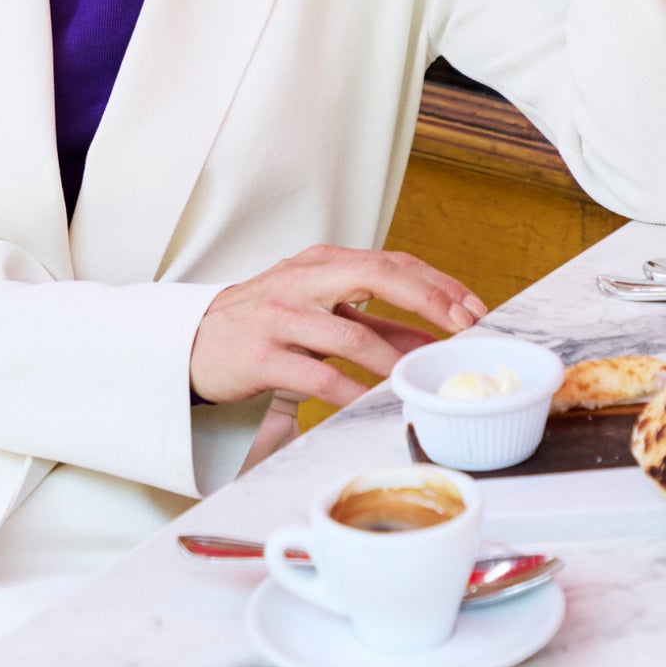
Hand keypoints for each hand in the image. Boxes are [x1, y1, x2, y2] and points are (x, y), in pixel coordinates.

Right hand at [190, 245, 489, 408]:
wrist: (191, 343)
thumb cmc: (263, 324)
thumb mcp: (319, 312)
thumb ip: (374, 324)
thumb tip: (433, 342)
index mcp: (321, 263)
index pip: (390, 262)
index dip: (437, 285)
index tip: (474, 310)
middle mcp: (302, 281)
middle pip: (376, 276)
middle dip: (428, 302)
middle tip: (463, 332)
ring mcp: (279, 317)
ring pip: (349, 335)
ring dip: (393, 361)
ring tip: (421, 380)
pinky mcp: (261, 356)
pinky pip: (316, 376)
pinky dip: (350, 393)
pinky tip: (372, 404)